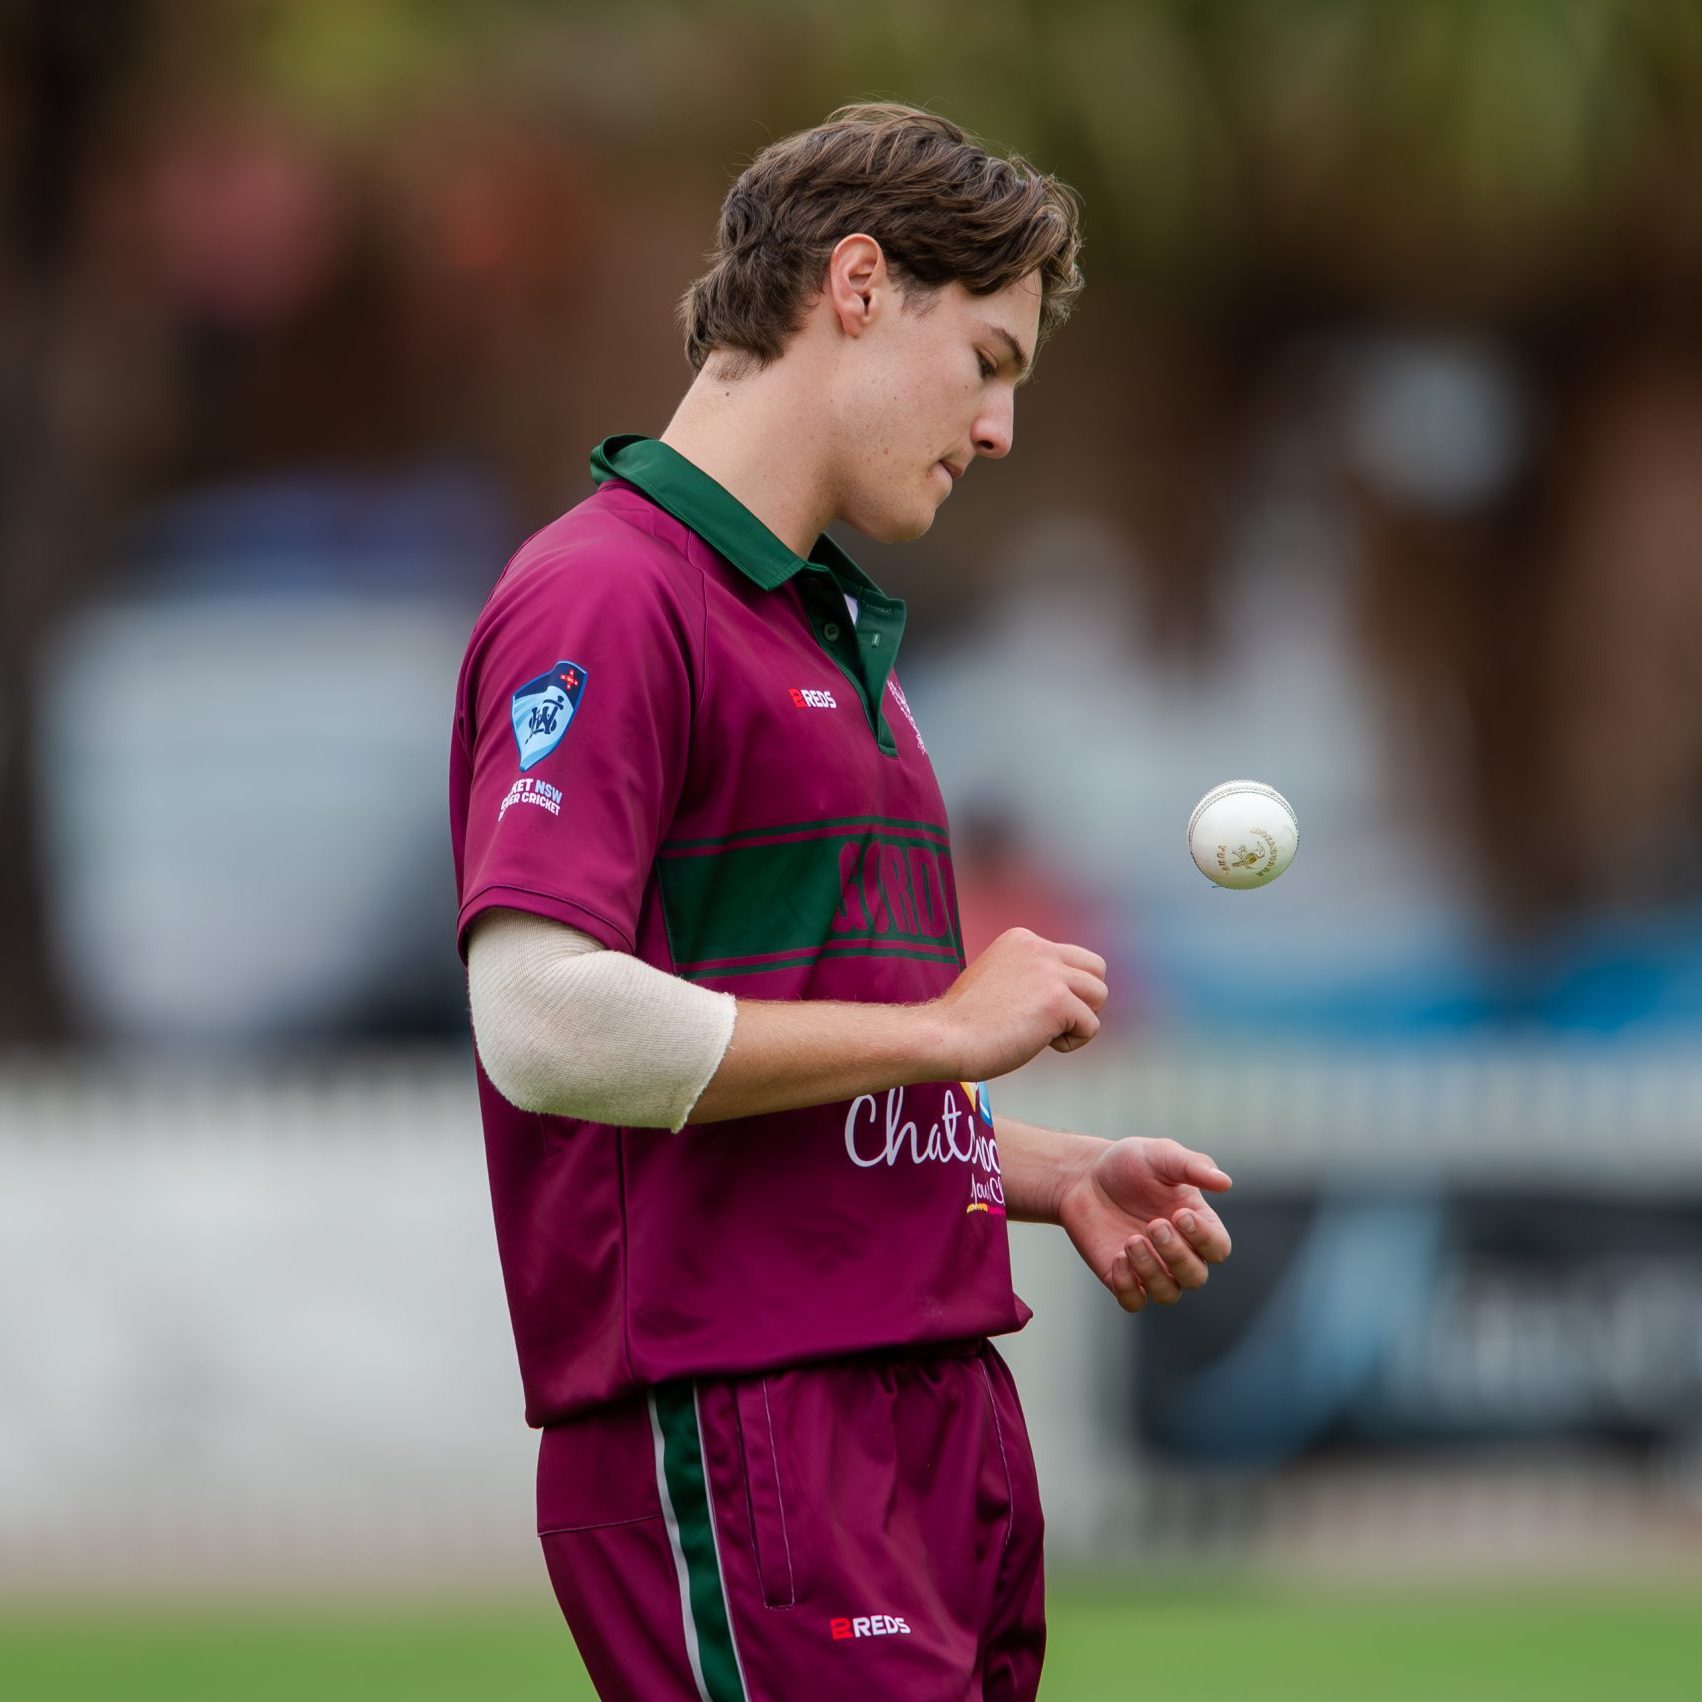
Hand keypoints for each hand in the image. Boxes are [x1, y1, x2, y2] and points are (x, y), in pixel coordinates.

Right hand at [931, 928, 1107, 1081]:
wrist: (944, 1038)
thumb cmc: (966, 1021)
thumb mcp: (1000, 978)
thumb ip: (1031, 975)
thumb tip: (1069, 994)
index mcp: (1022, 938)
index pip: (1071, 959)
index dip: (1060, 990)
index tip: (1026, 1009)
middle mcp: (1039, 948)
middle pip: (1096, 970)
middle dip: (1083, 999)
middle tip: (1050, 1021)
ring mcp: (1049, 973)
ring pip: (1100, 995)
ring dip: (1079, 1020)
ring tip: (1045, 1033)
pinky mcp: (1057, 1002)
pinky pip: (1091, 1026)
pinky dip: (1072, 1042)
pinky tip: (1042, 1044)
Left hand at [1056, 1137, 1232, 1312]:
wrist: (1084, 1176)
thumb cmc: (1128, 1163)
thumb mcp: (1161, 1155)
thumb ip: (1193, 1166)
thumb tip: (1226, 1181)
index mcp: (1196, 1223)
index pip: (1218, 1248)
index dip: (1205, 1238)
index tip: (1180, 1215)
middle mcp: (1178, 1251)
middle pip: (1196, 1277)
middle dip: (1177, 1255)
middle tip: (1153, 1224)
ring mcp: (1150, 1267)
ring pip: (1168, 1293)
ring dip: (1152, 1272)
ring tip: (1131, 1240)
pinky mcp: (1121, 1277)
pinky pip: (1133, 1301)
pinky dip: (1128, 1287)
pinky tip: (1117, 1258)